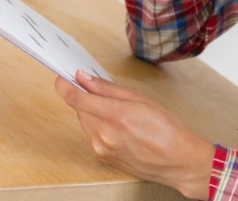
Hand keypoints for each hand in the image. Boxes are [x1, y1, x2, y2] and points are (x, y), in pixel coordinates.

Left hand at [55, 70, 214, 199]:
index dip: (65, 85)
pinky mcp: (102, 158)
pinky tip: (119, 125)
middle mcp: (103, 135)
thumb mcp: (139, 98)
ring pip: (85, 121)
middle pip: (80, 109)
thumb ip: (107, 87)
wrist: (176, 160)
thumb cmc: (164, 127)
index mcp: (114, 115)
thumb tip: (84, 78)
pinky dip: (98, 125)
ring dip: (93, 111)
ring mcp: (101, 149)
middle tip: (103, 90)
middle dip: (86, 96)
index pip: (77, 98)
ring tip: (119, 111)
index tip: (62, 77)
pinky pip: (92, 134)